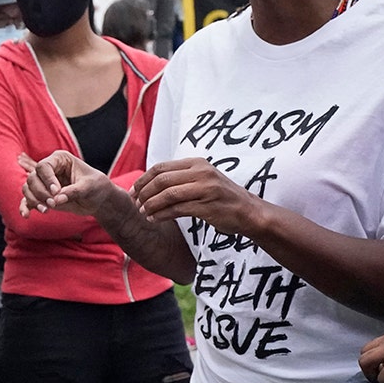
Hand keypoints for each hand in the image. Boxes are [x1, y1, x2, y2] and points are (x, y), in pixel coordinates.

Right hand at [19, 150, 114, 217]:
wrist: (98, 199)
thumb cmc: (95, 186)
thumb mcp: (88, 187)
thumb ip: (73, 192)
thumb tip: (57, 200)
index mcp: (59, 159)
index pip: (44, 166)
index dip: (47, 179)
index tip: (56, 192)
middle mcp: (49, 170)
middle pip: (32, 178)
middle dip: (41, 193)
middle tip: (53, 204)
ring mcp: (44, 183)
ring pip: (28, 188)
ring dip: (34, 200)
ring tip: (46, 210)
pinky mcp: (42, 196)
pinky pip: (27, 200)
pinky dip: (25, 207)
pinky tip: (26, 216)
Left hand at [129, 157, 263, 232]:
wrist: (250, 212)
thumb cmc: (222, 198)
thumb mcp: (202, 180)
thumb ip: (181, 178)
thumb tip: (150, 183)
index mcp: (196, 163)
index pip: (160, 167)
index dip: (143, 179)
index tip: (133, 192)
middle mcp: (201, 172)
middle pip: (161, 180)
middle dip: (143, 193)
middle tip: (135, 204)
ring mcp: (205, 188)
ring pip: (167, 194)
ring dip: (150, 205)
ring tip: (142, 213)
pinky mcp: (208, 206)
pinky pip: (177, 209)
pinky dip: (161, 214)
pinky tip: (154, 219)